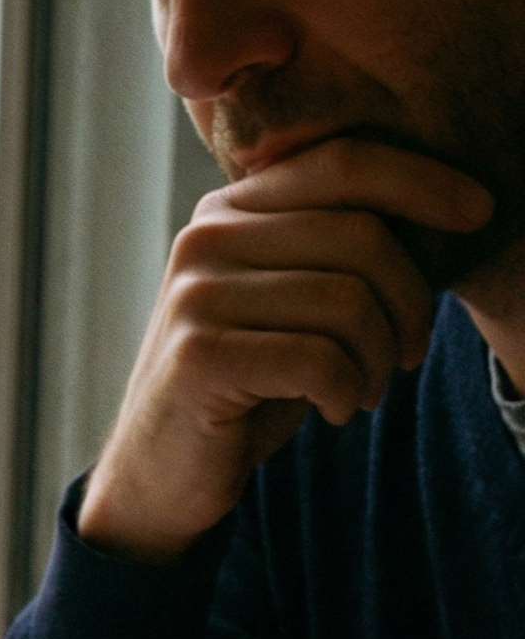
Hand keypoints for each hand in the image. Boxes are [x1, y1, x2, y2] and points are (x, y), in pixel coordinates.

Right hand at [79, 139, 491, 564]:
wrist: (158, 475)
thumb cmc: (245, 386)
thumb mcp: (289, 301)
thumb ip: (333, 247)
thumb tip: (453, 204)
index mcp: (228, 211)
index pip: (344, 164)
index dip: (423, 181)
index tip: (479, 214)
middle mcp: (203, 239)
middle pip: (360, 235)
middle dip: (409, 302)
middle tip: (407, 355)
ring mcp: (194, 297)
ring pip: (347, 301)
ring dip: (379, 358)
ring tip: (363, 389)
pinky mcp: (198, 357)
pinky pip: (318, 358)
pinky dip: (345, 390)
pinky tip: (334, 409)